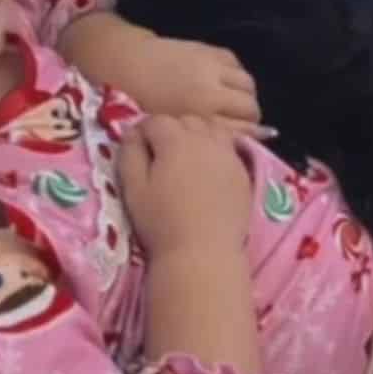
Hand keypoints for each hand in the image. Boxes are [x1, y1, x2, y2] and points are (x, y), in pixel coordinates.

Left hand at [62, 15, 262, 132]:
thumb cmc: (135, 103)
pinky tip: (228, 82)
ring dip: (246, 95)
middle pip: (249, 107)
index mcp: (197, 116)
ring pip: (248, 84)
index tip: (245, 142)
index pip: (240, 130)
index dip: (247, 138)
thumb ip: (196, 136)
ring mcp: (213, 68)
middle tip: (241, 124)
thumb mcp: (165, 129)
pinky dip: (237, 74)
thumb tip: (224, 142)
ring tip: (235, 103)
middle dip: (250, 118)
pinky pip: (236, 63)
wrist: (122, 63)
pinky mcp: (209, 50)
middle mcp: (211, 92)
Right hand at [118, 115, 251, 259]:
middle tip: (160, 157)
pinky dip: (216, 152)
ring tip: (186, 160)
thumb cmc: (161, 223)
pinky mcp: (243, 172)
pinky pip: (228, 149)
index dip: (142, 133)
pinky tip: (207, 172)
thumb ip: (129, 154)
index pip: (155, 121)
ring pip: (211, 129)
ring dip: (196, 136)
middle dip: (171, 131)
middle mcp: (205, 139)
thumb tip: (132, 134)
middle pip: (186, 120)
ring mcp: (228, 154)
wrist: (203, 253)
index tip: (136, 150)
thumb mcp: (133, 188)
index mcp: (175, 139)